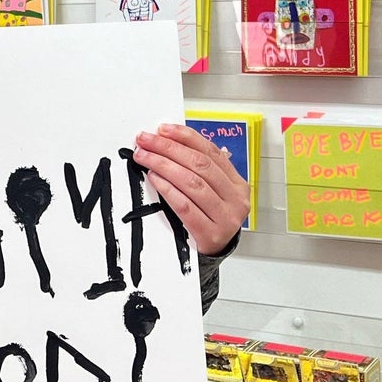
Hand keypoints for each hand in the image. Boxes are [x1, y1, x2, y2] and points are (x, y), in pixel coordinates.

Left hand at [133, 123, 248, 255]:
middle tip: (146, 141)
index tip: (162, 129)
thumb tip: (169, 141)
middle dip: (169, 148)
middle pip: (200, 165)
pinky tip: (154, 179)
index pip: (211, 152)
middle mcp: (235, 199)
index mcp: (237, 184)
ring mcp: (225, 217)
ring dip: (164, 165)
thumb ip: (199, 169)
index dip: (185, 137)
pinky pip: (185, 206)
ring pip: (193, 183)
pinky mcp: (210, 234)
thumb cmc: (209, 219)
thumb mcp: (212, 192)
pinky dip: (168, 190)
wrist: (213, 253)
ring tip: (145, 158)